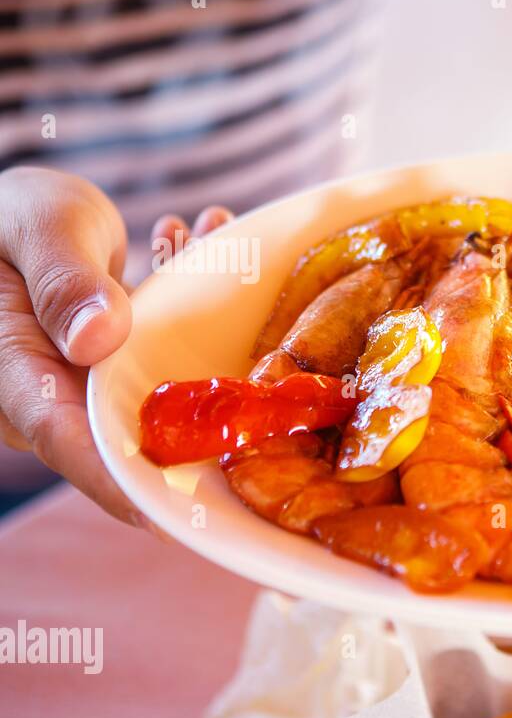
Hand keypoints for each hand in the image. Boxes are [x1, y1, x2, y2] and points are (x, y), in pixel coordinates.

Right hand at [0, 165, 229, 523]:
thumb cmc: (4, 211)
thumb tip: (97, 342)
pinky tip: (213, 247)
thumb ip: (65, 281)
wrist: (4, 203)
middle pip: (131, 435)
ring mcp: (86, 384)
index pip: (72, 443)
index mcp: (14, 373)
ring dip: (211, 344)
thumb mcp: (37, 225)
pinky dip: (197, 317)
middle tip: (279, 412)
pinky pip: (166, 360)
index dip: (129, 482)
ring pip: (163, 393)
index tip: (185, 514)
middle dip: (207, 422)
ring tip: (242, 282)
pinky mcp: (114, 366)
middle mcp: (51, 392)